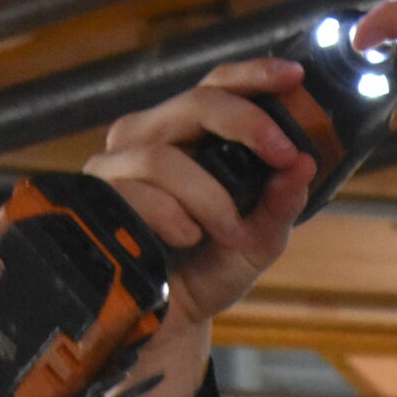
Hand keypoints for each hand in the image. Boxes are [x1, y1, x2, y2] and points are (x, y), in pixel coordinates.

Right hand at [82, 59, 313, 396]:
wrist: (167, 321)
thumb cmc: (209, 269)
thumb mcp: (259, 241)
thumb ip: (281, 205)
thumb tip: (304, 166)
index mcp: (189, 135)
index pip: (218, 85)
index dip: (253, 75)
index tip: (294, 77)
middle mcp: (149, 137)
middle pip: (195, 103)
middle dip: (245, 124)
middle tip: (281, 154)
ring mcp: (116, 166)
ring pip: (163, 156)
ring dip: (208, 196)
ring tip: (227, 231)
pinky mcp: (93, 197)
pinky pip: (132, 192)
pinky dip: (169, 214)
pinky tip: (186, 236)